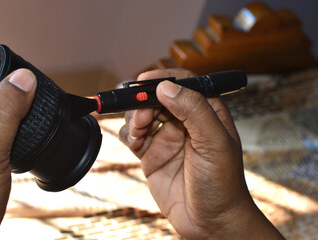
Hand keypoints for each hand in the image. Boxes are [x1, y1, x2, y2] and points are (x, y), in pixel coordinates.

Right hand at [120, 69, 283, 238]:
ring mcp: (166, 138)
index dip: (163, 78)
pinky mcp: (151, 154)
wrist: (210, 222)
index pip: (183, 84)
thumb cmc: (222, 183)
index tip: (145, 80)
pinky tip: (135, 143)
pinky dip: (128, 134)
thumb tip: (166, 86)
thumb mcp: (214, 143)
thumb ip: (193, 110)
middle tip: (140, 114)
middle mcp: (184, 122)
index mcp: (206, 113)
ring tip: (139, 132)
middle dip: (143, 101)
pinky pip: (132, 136)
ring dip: (134, 118)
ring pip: (140, 114)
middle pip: (156, 97)